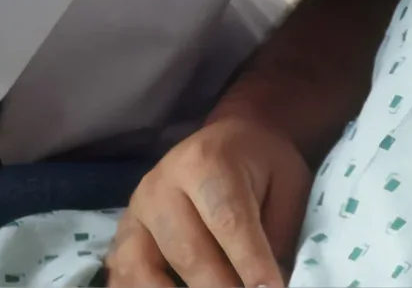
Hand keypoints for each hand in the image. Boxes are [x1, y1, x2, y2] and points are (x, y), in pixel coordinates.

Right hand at [107, 111, 309, 287]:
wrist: (230, 138)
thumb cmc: (262, 163)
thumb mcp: (288, 184)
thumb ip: (278, 234)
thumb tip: (268, 285)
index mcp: (207, 162)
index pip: (228, 222)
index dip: (250, 264)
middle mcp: (163, 183)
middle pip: (188, 252)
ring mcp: (137, 208)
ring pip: (145, 267)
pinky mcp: (124, 230)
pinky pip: (123, 271)